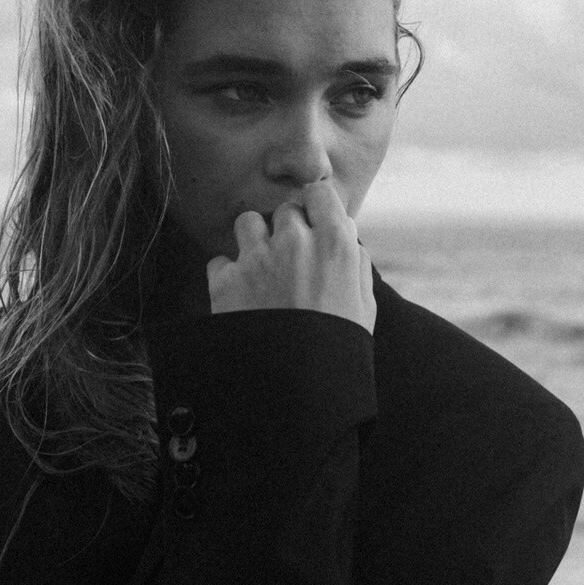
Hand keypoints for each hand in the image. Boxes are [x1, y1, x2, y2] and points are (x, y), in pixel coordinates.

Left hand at [206, 182, 375, 332]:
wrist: (295, 392)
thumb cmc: (337, 349)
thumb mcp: (363, 306)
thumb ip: (355, 265)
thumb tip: (346, 237)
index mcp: (335, 244)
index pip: (318, 192)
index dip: (315, 207)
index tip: (313, 224)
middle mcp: (295, 242)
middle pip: (284, 210)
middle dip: (286, 229)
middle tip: (290, 260)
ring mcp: (257, 259)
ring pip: (248, 222)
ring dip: (254, 240)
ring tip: (261, 270)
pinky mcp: (225, 281)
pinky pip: (220, 260)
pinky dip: (228, 275)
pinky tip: (240, 298)